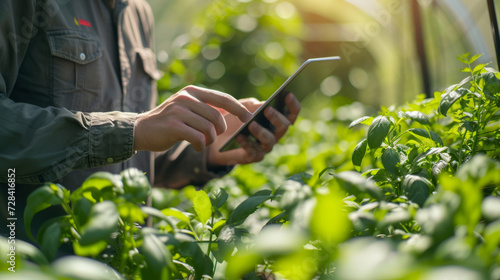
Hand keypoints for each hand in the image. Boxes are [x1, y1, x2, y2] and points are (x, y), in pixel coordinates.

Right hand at [133, 85, 251, 151]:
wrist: (142, 130)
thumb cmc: (170, 122)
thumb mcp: (188, 109)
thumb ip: (206, 108)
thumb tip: (233, 110)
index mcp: (192, 91)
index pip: (222, 98)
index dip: (238, 108)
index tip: (249, 118)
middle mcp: (186, 97)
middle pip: (217, 116)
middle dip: (219, 130)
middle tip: (213, 137)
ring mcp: (178, 110)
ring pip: (208, 128)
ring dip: (209, 140)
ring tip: (201, 142)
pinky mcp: (173, 125)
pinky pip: (198, 138)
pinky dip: (200, 145)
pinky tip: (195, 145)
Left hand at [207, 93, 300, 166]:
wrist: (220, 136)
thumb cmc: (236, 118)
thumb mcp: (243, 107)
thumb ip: (254, 105)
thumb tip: (264, 105)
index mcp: (276, 120)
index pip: (291, 113)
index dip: (292, 104)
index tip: (287, 94)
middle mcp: (275, 134)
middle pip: (283, 127)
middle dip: (276, 118)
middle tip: (267, 110)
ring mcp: (266, 146)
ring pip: (270, 140)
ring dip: (261, 132)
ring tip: (252, 124)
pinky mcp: (254, 156)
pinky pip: (253, 151)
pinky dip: (246, 143)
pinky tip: (239, 136)